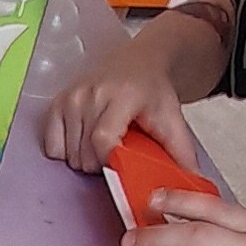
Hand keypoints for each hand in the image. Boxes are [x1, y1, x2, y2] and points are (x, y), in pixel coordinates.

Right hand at [43, 58, 199, 174]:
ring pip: (68, 155)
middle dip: (100, 164)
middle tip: (116, 152)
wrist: (139, 61)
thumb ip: (182, 153)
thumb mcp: (173, 119)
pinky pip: (51, 146)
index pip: (102, 140)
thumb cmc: (153, 91)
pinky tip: (83, 140)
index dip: (108, 161)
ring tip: (102, 144)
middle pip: (84, 154)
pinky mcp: (57, 102)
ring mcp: (72, 97)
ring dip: (84, 159)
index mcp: (122, 95)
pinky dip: (65, 151)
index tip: (119, 164)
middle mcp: (92, 93)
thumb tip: (194, 184)